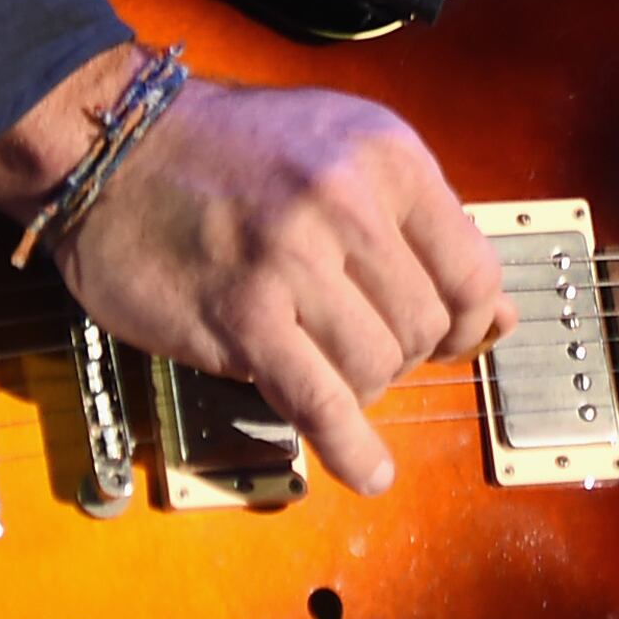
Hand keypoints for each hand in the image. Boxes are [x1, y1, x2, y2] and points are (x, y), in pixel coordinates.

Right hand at [0, 56, 512, 493]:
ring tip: (328, 365)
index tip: (452, 337)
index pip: (473, 269)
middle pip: (424, 326)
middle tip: (364, 341)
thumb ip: (424, 226)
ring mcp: (292, 260)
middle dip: (406, 350)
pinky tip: (369, 473)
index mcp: (387, 156)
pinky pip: (318, 401)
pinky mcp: (239, 316)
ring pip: (377, 366)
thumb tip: (500, 318)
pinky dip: (350, 448)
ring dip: (363, 383)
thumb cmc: (238, 149)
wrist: (119, 145)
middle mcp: (347, 202)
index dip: (470, 320)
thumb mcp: (348, 148)